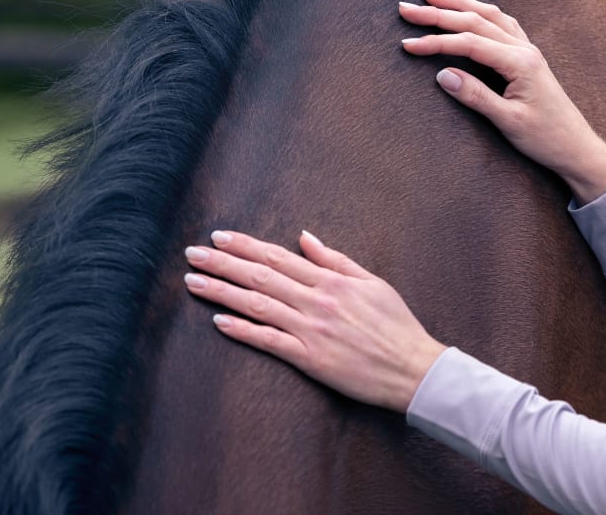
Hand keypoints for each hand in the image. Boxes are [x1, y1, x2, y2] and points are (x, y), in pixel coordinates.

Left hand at [183, 229, 446, 412]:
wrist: (412, 367)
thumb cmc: (396, 325)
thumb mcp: (371, 282)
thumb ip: (335, 260)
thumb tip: (304, 238)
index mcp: (331, 280)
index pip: (278, 257)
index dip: (245, 246)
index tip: (219, 238)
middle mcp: (317, 300)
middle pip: (261, 276)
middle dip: (223, 263)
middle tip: (192, 254)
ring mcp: (311, 329)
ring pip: (258, 305)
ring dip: (222, 292)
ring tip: (194, 282)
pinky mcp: (310, 358)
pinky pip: (270, 341)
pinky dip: (243, 330)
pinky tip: (219, 322)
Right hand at [399, 0, 605, 203]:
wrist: (577, 148)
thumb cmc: (546, 139)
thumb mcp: (509, 122)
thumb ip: (476, 96)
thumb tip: (442, 75)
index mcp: (520, 63)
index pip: (469, 43)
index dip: (436, 42)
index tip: (408, 44)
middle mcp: (524, 50)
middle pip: (476, 21)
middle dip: (439, 13)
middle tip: (406, 8)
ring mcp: (528, 51)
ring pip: (489, 16)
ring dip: (459, 4)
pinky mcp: (529, 58)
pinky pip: (502, 25)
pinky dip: (480, 13)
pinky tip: (469, 10)